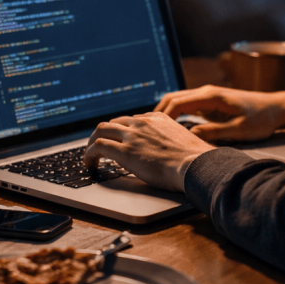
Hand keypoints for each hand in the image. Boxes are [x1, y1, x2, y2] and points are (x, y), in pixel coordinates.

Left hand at [84, 112, 214, 191]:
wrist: (195, 164)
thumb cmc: (195, 160)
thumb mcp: (184, 142)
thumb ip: (172, 141)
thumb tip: (173, 153)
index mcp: (158, 119)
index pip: (132, 120)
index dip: (122, 131)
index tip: (119, 140)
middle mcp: (143, 123)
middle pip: (114, 122)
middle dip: (104, 134)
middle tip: (99, 147)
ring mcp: (133, 135)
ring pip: (101, 130)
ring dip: (92, 142)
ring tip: (90, 156)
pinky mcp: (125, 151)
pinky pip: (98, 147)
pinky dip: (89, 155)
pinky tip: (90, 164)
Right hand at [154, 85, 284, 141]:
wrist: (277, 108)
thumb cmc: (261, 119)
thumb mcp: (239, 129)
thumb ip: (214, 132)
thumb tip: (190, 138)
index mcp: (212, 96)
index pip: (178, 102)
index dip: (162, 117)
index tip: (151, 131)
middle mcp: (207, 92)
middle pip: (172, 99)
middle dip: (156, 114)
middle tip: (144, 131)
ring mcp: (208, 96)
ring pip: (177, 101)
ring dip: (164, 114)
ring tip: (151, 131)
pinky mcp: (210, 103)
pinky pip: (186, 106)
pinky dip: (174, 115)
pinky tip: (169, 129)